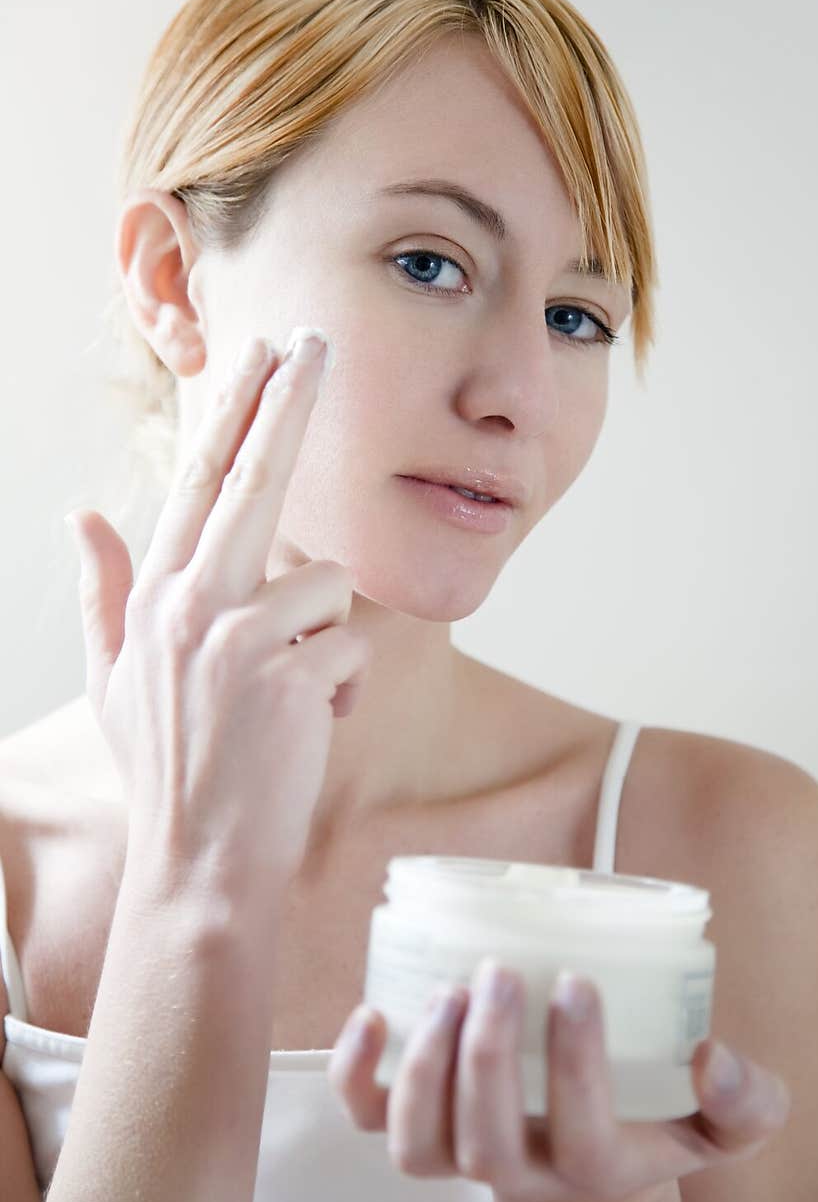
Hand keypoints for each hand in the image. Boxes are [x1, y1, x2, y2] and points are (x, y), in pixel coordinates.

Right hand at [64, 331, 371, 894]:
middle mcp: (190, 603)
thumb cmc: (168, 765)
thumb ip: (102, 588)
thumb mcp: (114, 677)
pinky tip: (309, 728)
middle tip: (319, 340)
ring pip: (329, 588)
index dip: (231, 410)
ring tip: (291, 697)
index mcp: (155, 596)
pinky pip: (352, 650)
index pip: (196, 481)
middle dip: (290, 402)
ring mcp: (238, 638)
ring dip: (327, 641)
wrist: (199, 861)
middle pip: (253, 479)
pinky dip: (344, 690)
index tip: (257, 353)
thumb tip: (82, 510)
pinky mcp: (290, 676)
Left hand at [328, 958, 791, 1201]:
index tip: (576, 981)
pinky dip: (356, 1073)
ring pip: (419, 1144)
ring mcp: (460, 1156)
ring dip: (424, 1066)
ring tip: (448, 989)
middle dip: (486, 1056)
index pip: (581, 1133)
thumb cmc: (647, 1126)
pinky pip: (368, 1120)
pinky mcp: (419, 1129)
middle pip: (485, 1142)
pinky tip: (373, 1013)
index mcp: (596, 1166)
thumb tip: (714, 1058)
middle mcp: (520, 1173)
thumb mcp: (715, 1126)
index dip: (574, 1062)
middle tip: (498, 973)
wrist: (584, 1173)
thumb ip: (743, 1100)